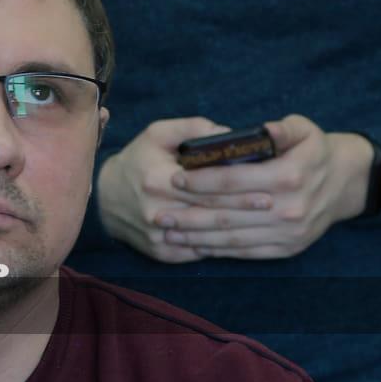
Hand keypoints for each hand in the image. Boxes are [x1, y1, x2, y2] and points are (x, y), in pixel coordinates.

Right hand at [97, 117, 273, 262]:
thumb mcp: (158, 134)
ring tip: (266, 225)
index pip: (206, 186)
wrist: (104, 198)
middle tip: (276, 205)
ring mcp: (159, 236)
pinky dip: (220, 247)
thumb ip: (192, 128)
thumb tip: (228, 134)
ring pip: (207, 236)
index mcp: (157, 179)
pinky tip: (243, 241)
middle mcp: (157, 210)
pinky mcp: (161, 253)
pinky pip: (197, 252)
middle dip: (245, 210)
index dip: (238, 189)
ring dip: (238, 232)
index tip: (267, 187)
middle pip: (210, 212)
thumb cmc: (138, 160)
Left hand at [160, 114, 373, 258]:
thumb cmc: (315, 150)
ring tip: (168, 231)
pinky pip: (245, 251)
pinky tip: (194, 244)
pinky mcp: (287, 248)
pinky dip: (217, 250)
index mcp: (290, 176)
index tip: (175, 177)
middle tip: (159, 212)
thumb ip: (281, 129)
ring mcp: (288, 232)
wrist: (346, 184)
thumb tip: (261, 130)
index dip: (202, 180)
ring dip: (197, 236)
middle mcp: (289, 208)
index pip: (235, 181)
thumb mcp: (305, 129)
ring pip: (233, 237)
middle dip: (189, 213)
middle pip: (228, 213)